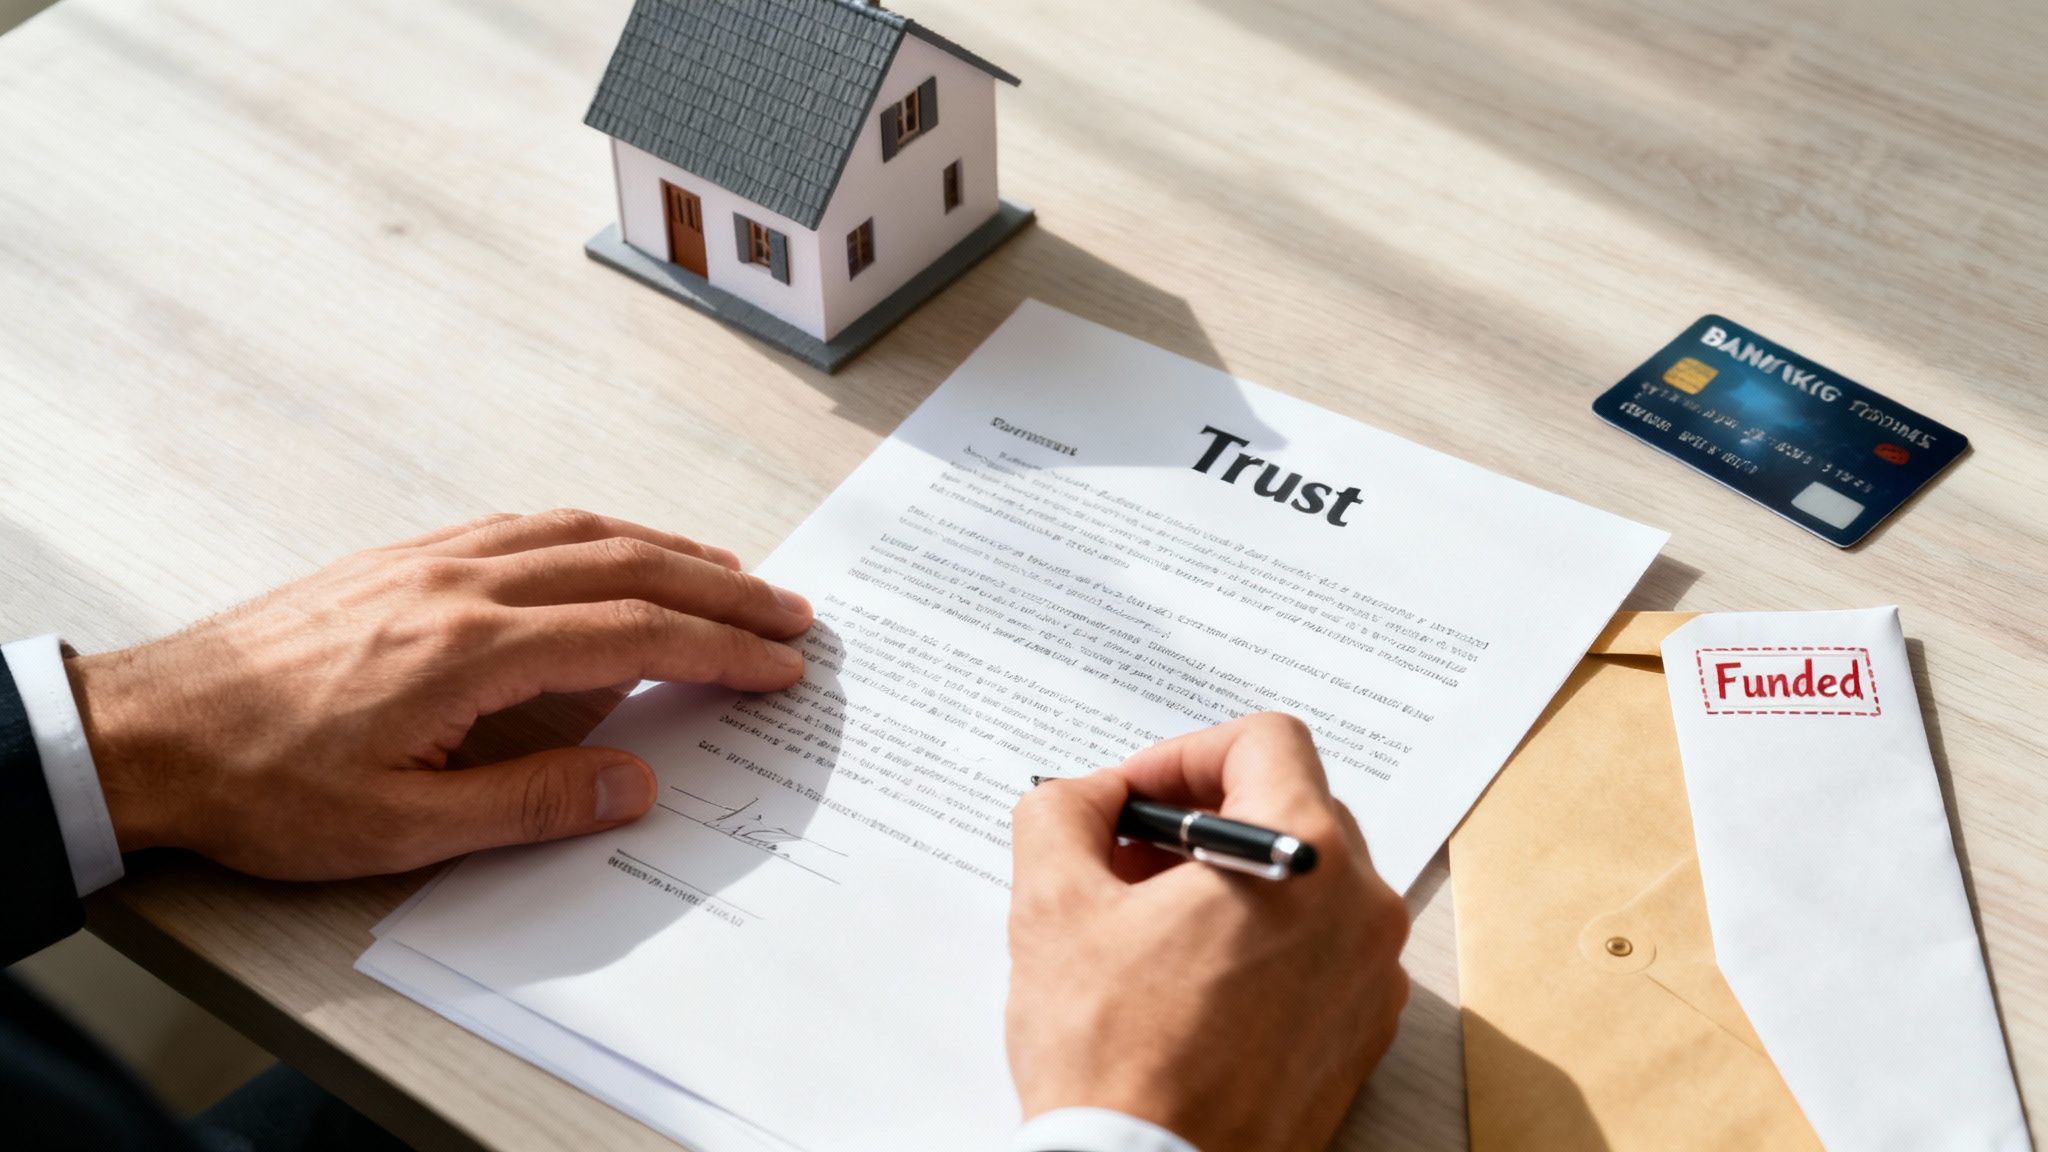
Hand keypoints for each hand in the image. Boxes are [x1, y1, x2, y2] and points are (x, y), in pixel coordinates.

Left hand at [66, 510, 812, 879]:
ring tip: (730, 573)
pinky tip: (617, 550)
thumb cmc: (264, 784)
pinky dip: (598, 533)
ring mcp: (432, 560)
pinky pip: (527, 525)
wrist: (153, 727)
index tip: (779, 664)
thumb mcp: (399, 828)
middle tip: (790, 611)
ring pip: (581, 531)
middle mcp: (462, 584)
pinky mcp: (405, 558)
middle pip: (626, 566)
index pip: (632, 634)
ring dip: (669, 548)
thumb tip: (634, 781)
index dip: (720, 649)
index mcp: (470, 649)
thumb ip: (529, 804)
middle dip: (722, 588)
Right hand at [1006, 713, 1409, 1151]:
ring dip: (1226, 879)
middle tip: (1126, 858)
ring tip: (1147, 925)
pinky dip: (1257, 940)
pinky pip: (1317, 950)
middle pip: (1290, 805)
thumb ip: (1063, 813)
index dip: (1183, 755)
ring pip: (1304, 881)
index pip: (1266, 741)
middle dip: (1200, 818)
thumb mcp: (1053, 906)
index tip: (1132, 800)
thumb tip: (1086, 797)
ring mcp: (1370, 978)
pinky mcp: (1359, 1036)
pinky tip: (1184, 981)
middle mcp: (1361, 910)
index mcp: (1306, 857)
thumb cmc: (1115, 1062)